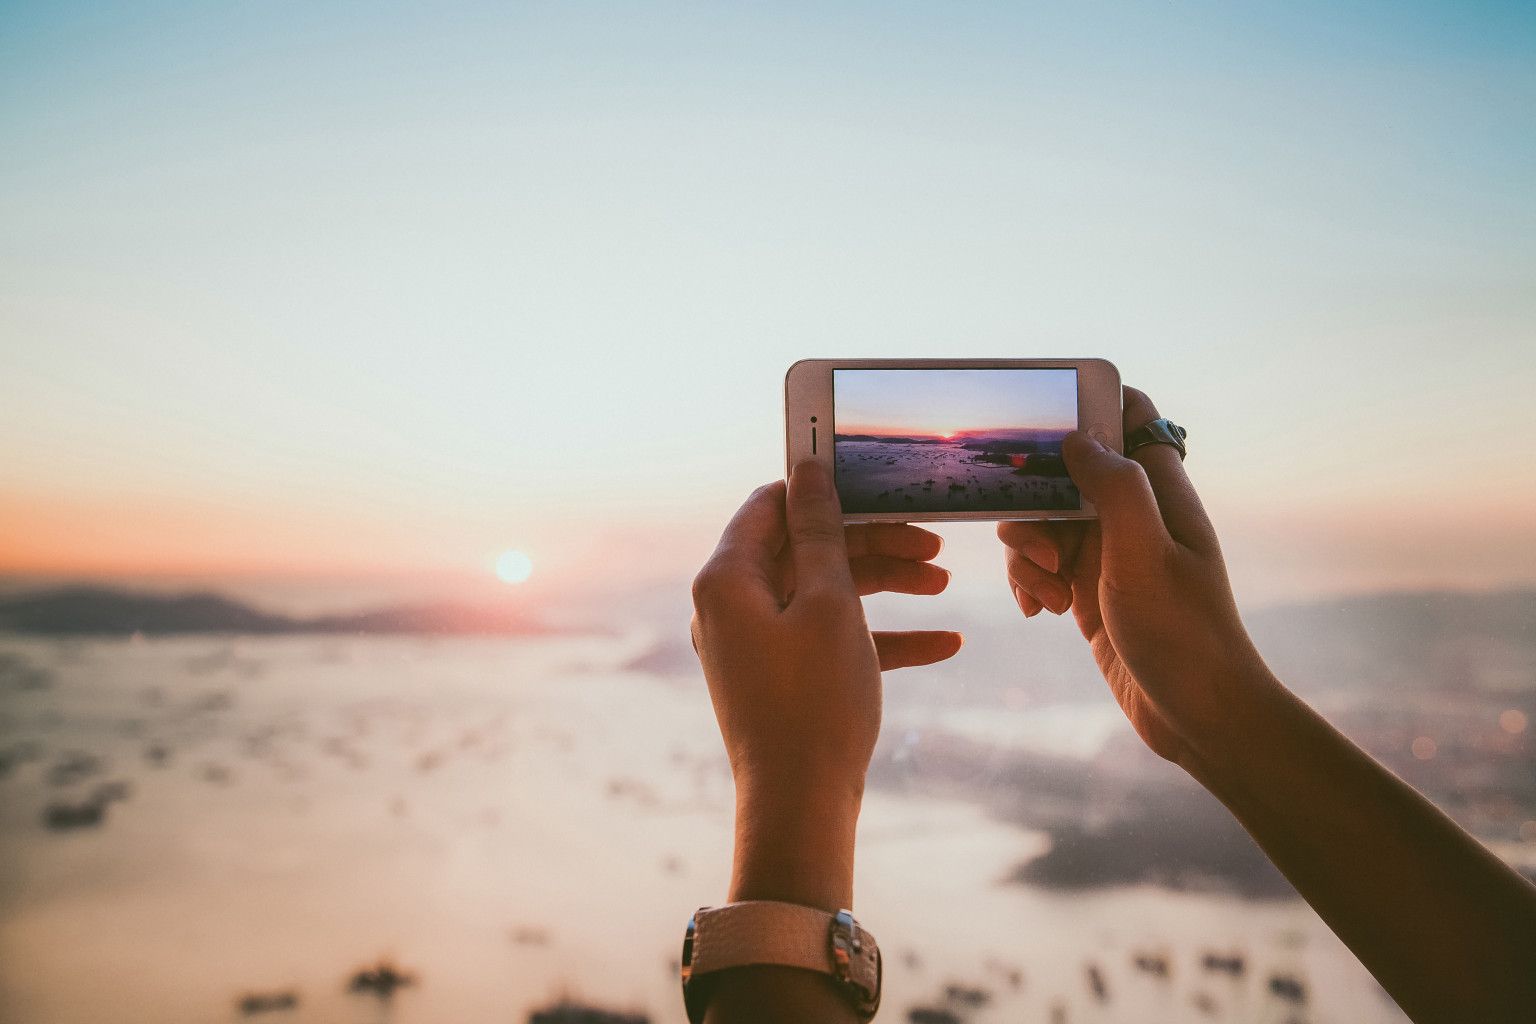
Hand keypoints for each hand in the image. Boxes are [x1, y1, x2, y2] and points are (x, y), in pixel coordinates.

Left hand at [691, 460, 961, 908]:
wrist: (801, 807)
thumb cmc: (814, 702)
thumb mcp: (829, 603)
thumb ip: (822, 531)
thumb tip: (808, 469)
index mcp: (727, 578)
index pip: (770, 504)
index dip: (824, 490)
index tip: (881, 485)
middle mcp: (732, 606)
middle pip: (806, 548)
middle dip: (873, 543)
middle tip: (934, 544)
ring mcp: (756, 643)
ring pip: (823, 592)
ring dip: (885, 585)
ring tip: (944, 586)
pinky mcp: (781, 676)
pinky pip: (830, 639)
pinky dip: (880, 636)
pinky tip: (945, 644)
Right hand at [998, 387, 1269, 769]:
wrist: (1198, 717)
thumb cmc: (1183, 635)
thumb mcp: (1144, 556)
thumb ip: (1115, 489)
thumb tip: (1077, 438)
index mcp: (1160, 495)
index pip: (1131, 417)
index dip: (1090, 404)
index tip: (1044, 418)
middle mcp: (1135, 517)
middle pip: (1066, 472)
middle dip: (1034, 499)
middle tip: (1040, 544)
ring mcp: (1110, 555)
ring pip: (1044, 522)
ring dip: (1027, 551)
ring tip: (1047, 592)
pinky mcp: (1088, 593)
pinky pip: (1041, 567)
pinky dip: (1029, 582)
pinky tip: (1039, 612)